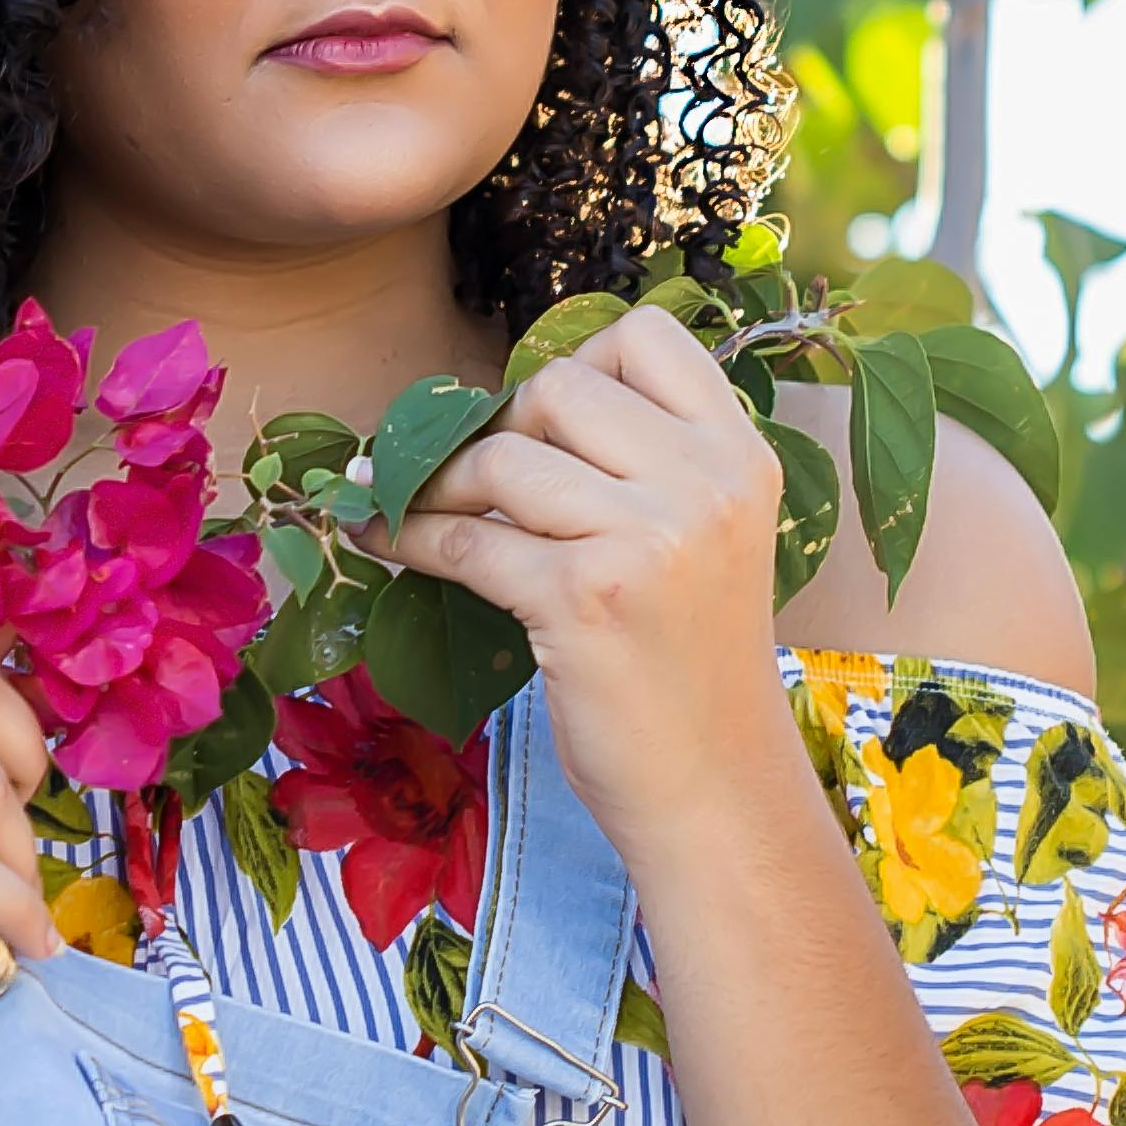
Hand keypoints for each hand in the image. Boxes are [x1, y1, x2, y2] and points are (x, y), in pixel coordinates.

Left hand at [377, 304, 794, 827]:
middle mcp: (705, 483)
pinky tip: (384, 544)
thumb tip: (494, 406)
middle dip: (499, 426)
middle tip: (474, 480)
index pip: (647, 336)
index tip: (544, 420)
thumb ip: (644, 464)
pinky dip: (408, 539)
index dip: (579, 362)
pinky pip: (464, 539)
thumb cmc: (694, 666)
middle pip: (557, 386)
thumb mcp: (705, 539)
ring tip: (414, 508)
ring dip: (437, 482)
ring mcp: (648, 538)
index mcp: (741, 455)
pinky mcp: (583, 599)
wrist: (717, 788)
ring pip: (499, 456)